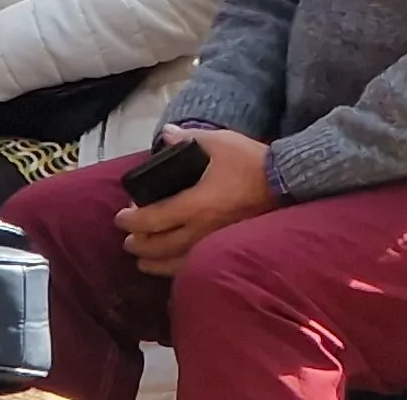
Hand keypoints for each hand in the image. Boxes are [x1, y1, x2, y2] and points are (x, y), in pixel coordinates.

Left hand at [116, 128, 274, 273]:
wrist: (286, 184)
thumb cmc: (251, 163)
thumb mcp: (219, 142)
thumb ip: (188, 139)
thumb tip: (164, 135)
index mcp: (195, 204)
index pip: (152, 220)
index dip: (131, 221)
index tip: (121, 217)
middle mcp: (200, 230)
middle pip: (158, 245)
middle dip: (137, 243)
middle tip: (128, 238)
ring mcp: (213, 243)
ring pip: (174, 263)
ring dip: (152, 262)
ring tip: (141, 259)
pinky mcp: (225, 249)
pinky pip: (194, 267)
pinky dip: (175, 270)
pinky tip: (170, 268)